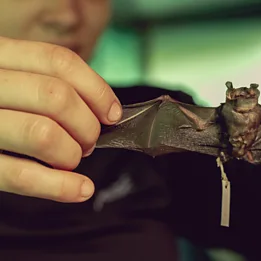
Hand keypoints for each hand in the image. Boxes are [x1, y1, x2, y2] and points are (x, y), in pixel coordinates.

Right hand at [0, 36, 121, 202]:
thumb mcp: (7, 79)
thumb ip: (42, 83)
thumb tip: (102, 109)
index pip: (58, 62)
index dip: (96, 90)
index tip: (112, 113)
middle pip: (56, 97)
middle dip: (86, 125)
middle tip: (88, 141)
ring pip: (42, 133)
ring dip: (71, 153)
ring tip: (71, 158)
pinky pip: (20, 175)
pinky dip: (59, 186)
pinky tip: (80, 189)